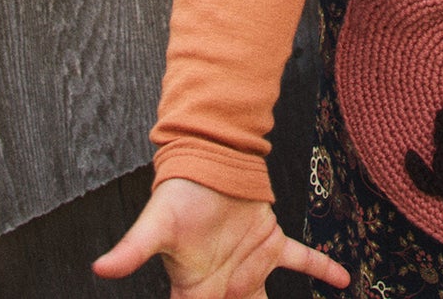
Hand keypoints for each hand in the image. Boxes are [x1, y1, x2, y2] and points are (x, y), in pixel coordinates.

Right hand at [92, 178, 349, 297]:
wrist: (205, 157)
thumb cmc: (178, 192)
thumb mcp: (156, 224)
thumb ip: (133, 250)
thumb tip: (99, 268)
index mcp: (196, 290)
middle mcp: (224, 285)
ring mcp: (250, 264)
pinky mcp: (270, 241)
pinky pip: (301, 259)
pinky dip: (322, 268)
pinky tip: (343, 279)